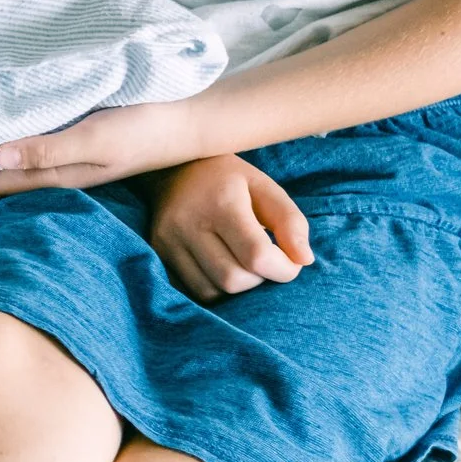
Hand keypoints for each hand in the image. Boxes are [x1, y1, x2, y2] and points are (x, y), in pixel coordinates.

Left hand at [0, 101, 202, 196]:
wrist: (194, 118)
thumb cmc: (146, 127)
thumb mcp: (96, 138)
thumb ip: (49, 149)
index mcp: (59, 174)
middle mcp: (59, 167)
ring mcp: (71, 153)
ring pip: (14, 156)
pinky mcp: (81, 134)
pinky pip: (33, 138)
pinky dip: (8, 131)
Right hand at [147, 154, 312, 301]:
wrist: (173, 169)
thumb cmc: (229, 181)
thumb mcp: (265, 188)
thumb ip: (291, 222)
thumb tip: (303, 261)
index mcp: (221, 203)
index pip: (257, 256)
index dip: (283, 269)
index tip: (289, 262)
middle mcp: (187, 223)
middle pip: (233, 280)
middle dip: (258, 279)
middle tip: (262, 261)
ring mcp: (167, 241)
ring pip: (211, 292)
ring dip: (235, 287)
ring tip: (239, 262)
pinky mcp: (157, 254)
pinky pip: (191, 292)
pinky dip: (213, 288)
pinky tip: (219, 267)